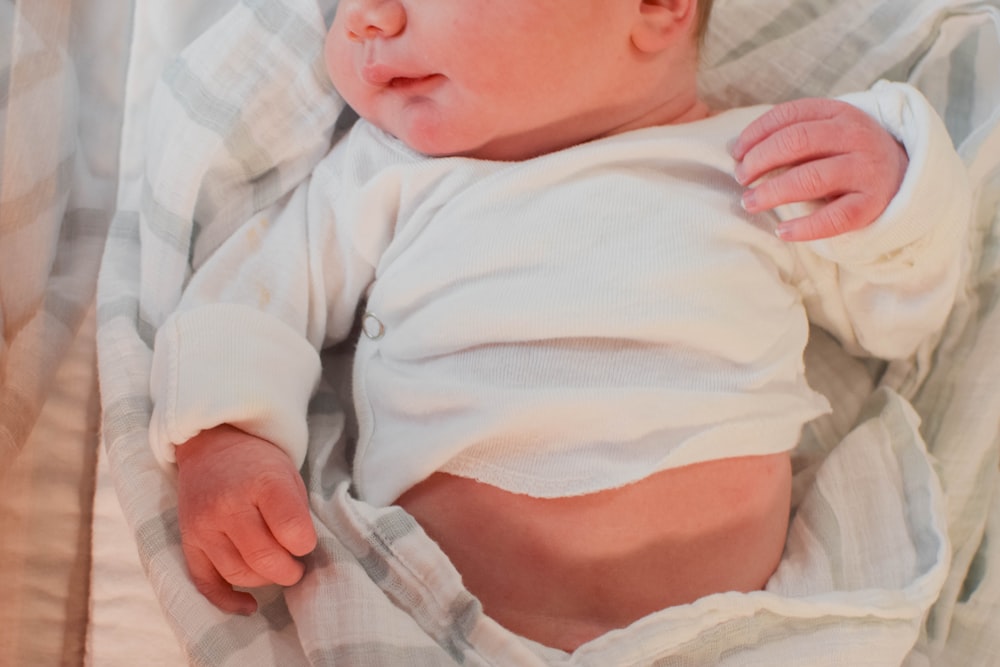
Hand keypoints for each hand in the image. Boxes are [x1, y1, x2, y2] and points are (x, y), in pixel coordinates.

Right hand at [175, 424, 317, 613]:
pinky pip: (206, 584)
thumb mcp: (287, 475)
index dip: (306, 544)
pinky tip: (250, 604)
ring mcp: (204, 526)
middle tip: (296, 566)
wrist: (211, 446)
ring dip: (265, 581)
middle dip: (289, 571)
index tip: (306, 542)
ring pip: (238, 574)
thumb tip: (302, 557)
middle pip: (264, 558)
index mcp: (262, 483)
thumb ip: (295, 514)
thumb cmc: (259, 465)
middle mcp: (228, 505)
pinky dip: (229, 601)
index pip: (291, 529)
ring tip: (276, 569)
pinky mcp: (188, 543)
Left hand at [731, 97, 908, 240]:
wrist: (902, 177)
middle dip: (760, 160)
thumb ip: (791, 135)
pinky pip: (834, 218)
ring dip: (772, 192)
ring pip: (811, 178)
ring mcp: (865, 170)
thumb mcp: (826, 133)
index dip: (756, 133)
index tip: (736, 153)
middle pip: (796, 142)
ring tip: (749, 203)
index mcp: (839, 112)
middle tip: (740, 179)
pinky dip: (804, 227)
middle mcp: (855, 137)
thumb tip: (738, 153)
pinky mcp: (871, 204)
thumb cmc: (846, 155)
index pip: (790, 115)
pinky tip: (781, 231)